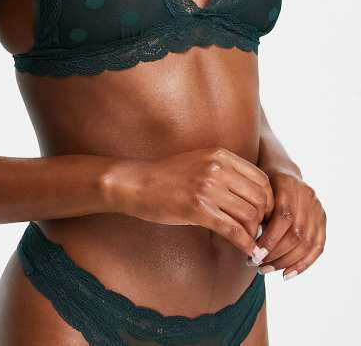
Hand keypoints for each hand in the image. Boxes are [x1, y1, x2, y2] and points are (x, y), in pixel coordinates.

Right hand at [106, 147, 274, 258]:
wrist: (137, 183)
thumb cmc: (168, 175)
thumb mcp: (200, 161)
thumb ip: (225, 170)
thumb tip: (253, 192)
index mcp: (220, 155)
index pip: (261, 178)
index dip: (268, 199)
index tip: (264, 213)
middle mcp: (217, 169)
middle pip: (259, 198)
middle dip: (264, 218)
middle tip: (259, 231)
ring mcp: (207, 189)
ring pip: (249, 215)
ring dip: (254, 233)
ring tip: (251, 241)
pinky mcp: (198, 210)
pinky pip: (233, 230)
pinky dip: (244, 244)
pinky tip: (246, 251)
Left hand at [249, 170, 326, 279]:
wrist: (280, 168)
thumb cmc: (258, 182)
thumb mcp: (251, 188)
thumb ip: (252, 209)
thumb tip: (244, 240)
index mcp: (288, 184)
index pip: (284, 216)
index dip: (270, 238)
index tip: (254, 252)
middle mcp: (307, 195)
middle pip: (297, 232)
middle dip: (276, 254)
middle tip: (256, 265)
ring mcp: (317, 207)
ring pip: (307, 242)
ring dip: (286, 262)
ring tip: (265, 269)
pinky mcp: (322, 218)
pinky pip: (318, 247)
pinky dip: (303, 264)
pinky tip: (286, 274)